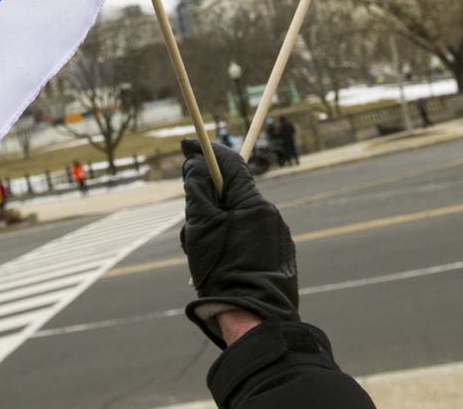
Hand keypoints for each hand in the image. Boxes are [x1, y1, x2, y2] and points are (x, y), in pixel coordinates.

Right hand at [180, 139, 298, 347]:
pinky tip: (218, 267)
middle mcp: (269, 214)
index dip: (207, 152)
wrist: (253, 318)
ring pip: (235, 217)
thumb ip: (197, 190)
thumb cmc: (223, 271)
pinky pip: (246, 237)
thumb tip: (197, 163)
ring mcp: (275, 236)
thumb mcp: (200, 228)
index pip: (230, 163)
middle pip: (229, 193)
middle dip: (205, 202)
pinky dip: (228, 243)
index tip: (187, 145)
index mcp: (253, 203)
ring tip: (202, 256)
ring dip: (214, 227)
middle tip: (191, 226)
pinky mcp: (275, 255)